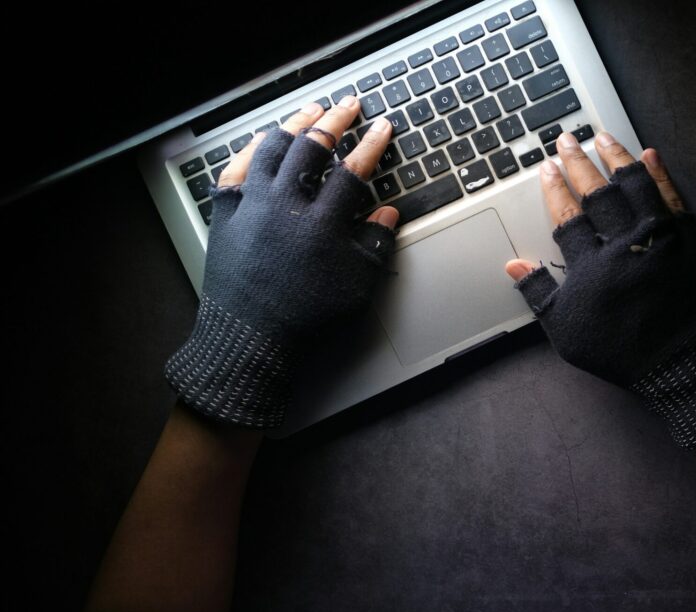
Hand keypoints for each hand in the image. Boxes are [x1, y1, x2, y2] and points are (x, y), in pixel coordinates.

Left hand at [164, 96, 398, 428]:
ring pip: (273, 148)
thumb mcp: (356, 286)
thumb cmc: (305, 318)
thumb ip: (375, 245)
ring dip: (294, 125)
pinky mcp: (226, 213)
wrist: (249, 339)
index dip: (372, 145)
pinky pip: (238, 167)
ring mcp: (251, 205)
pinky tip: (265, 139)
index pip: (353, 171)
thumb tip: (388, 214)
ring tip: (311, 112)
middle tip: (349, 105)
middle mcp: (285, 206)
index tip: (383, 127)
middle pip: (312, 147)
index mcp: (321, 223)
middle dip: (335, 121)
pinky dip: (253, 148)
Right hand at [504, 131, 695, 448]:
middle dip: (578, 163)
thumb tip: (513, 265)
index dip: (554, 188)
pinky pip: (673, 198)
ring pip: (635, 186)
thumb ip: (539, 294)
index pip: (567, 215)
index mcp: (591, 266)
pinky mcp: (690, 240)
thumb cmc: (620, 351)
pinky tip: (650, 155)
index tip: (546, 167)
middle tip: (567, 140)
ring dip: (617, 158)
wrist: (681, 365)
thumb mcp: (567, 331)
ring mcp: (660, 239)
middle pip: (597, 193)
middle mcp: (624, 244)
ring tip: (603, 137)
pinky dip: (660, 174)